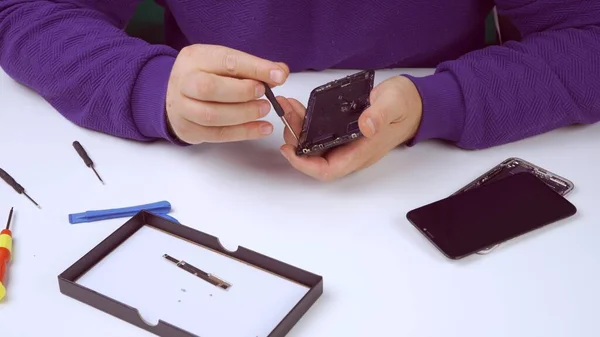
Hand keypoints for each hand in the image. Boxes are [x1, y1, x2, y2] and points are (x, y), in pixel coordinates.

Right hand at [166, 44, 289, 143]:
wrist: (177, 95)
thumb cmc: (206, 76)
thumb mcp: (225, 63)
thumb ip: (252, 67)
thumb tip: (279, 73)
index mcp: (195, 58)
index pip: (226, 61)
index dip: (254, 68)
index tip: (278, 75)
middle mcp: (183, 81)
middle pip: (209, 88)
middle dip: (242, 92)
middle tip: (264, 94)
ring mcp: (182, 108)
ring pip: (212, 115)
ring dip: (244, 114)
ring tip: (264, 109)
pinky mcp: (188, 130)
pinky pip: (217, 135)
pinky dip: (244, 132)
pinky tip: (261, 128)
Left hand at [278, 75, 422, 180]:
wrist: (416, 102)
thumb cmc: (406, 105)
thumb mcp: (393, 104)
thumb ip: (379, 115)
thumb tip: (365, 126)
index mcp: (361, 152)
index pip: (327, 170)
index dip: (304, 165)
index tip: (288, 149)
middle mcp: (351, 151)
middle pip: (315, 158)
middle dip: (296, 141)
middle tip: (286, 117)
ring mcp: (347, 142)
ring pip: (315, 144)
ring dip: (298, 129)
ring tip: (289, 108)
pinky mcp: (344, 131)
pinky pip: (320, 132)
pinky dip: (306, 122)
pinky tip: (299, 108)